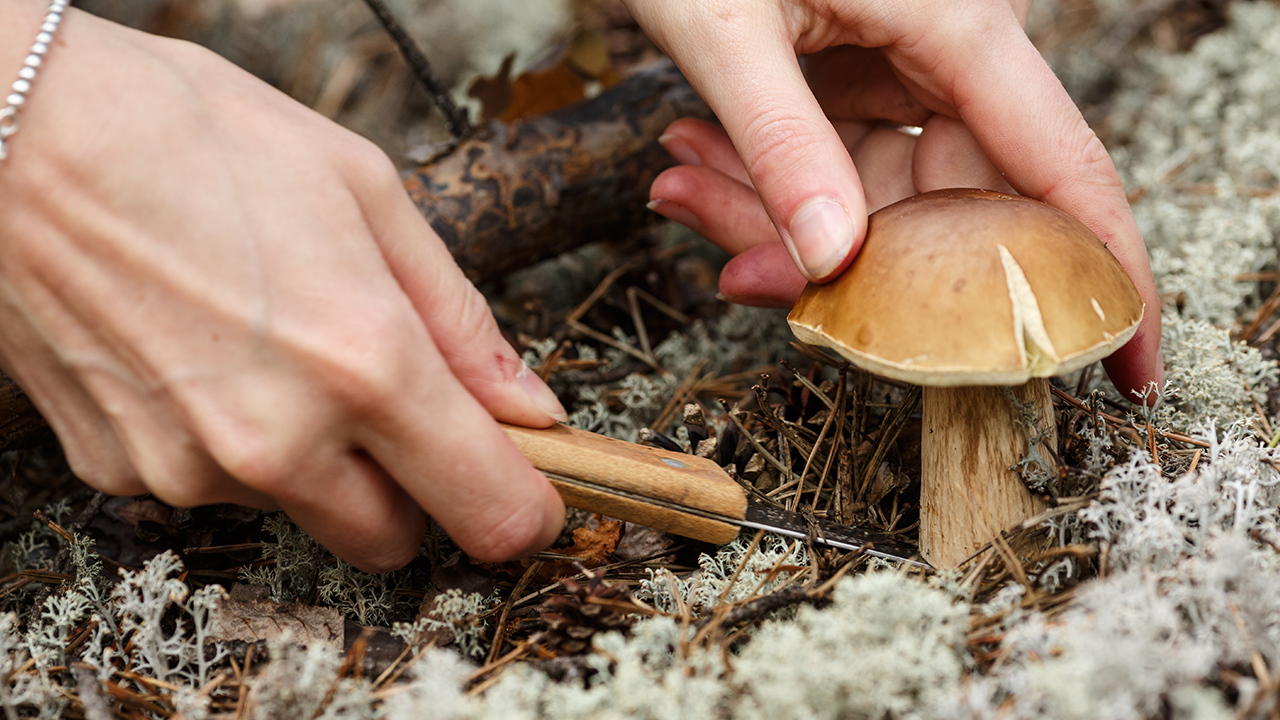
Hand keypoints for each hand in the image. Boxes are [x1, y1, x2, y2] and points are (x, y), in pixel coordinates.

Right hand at [0, 2, 566, 570]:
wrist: (14, 129)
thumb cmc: (197, 136)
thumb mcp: (367, 193)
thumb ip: (461, 321)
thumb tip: (529, 407)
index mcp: (364, 364)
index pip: (487, 508)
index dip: (524, 506)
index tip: (530, 487)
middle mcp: (279, 440)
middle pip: (394, 538)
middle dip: (413, 486)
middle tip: (394, 400)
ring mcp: (190, 467)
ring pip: (302, 508)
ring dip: (316, 456)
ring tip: (272, 339)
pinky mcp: (119, 471)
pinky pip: (215, 485)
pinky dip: (231, 441)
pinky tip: (201, 350)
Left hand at [626, 0, 1162, 399]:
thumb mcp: (726, 29)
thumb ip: (779, 143)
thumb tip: (830, 261)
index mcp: (961, 23)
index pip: (1060, 169)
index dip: (1101, 276)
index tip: (1130, 367)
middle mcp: (954, 48)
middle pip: (941, 204)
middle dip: (836, 261)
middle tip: (737, 273)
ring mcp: (910, 63)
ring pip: (877, 193)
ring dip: (776, 215)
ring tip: (683, 184)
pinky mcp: (866, 70)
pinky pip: (840, 159)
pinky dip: (770, 180)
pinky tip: (696, 161)